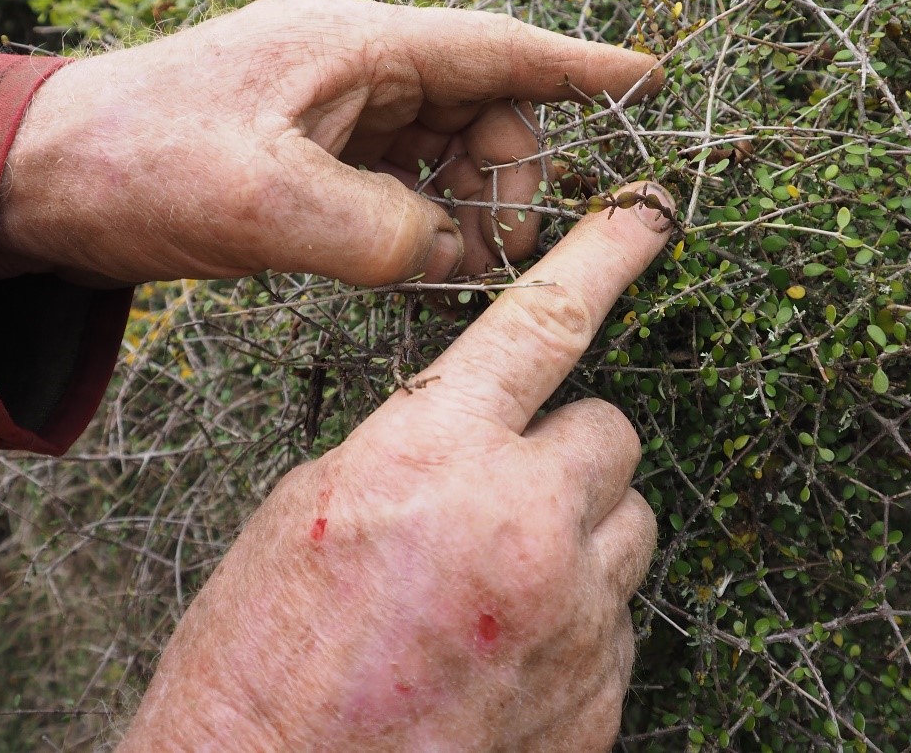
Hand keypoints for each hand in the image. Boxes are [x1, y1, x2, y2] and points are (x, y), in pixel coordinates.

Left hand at [0, 0, 658, 285]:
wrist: (38, 179)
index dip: (577, 65)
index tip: (647, 76)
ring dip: (468, 209)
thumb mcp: (263, 203)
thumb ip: (379, 233)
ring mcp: (337, 112)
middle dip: (511, 179)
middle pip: (483, 110)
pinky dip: (423, 223)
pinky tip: (415, 265)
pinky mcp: (315, 154)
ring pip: (447, 152)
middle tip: (500, 255)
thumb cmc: (137, 162)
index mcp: (355, 47)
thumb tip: (453, 257)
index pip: (494, 48)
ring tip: (455, 270)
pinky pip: (402, 183)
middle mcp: (357, 69)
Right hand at [117, 183, 674, 751]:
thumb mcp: (315, 508)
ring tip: (501, 583)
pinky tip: (503, 656)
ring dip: (581, 535)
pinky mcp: (597, 696)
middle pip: (614, 433)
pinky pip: (620, 619)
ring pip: (630, 526)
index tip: (648, 215)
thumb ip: (419, 450)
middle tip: (507, 492)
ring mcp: (571, 617)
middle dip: (569, 451)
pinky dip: (576, 622)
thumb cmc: (262, 658)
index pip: (546, 324)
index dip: (605, 256)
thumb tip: (481, 432)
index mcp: (434, 455)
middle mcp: (522, 523)